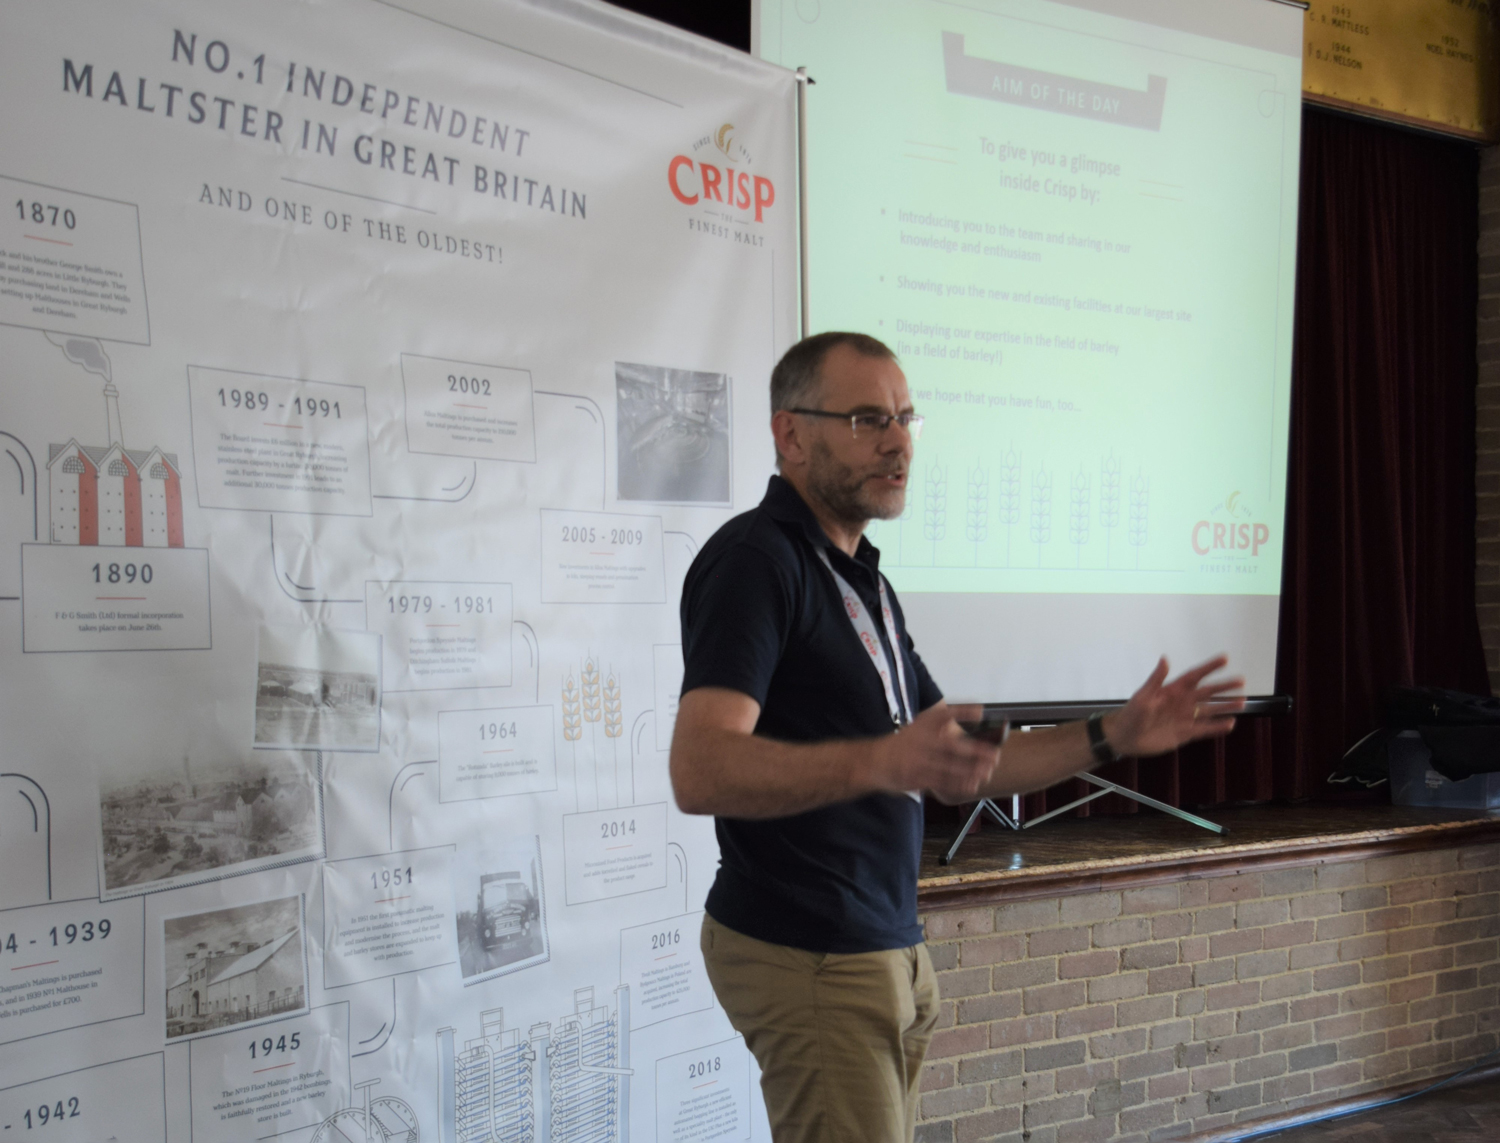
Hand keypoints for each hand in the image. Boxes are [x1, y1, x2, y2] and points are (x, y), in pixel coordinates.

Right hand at [874, 703, 999, 803]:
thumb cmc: (902, 744)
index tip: (981, 711)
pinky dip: (958, 784)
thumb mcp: (918, 726)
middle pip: (952, 745)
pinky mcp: (916, 777)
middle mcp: (920, 740)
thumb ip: (940, 723)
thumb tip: (973, 716)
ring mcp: (918, 760)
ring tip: (988, 771)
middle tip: (995, 754)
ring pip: (950, 766)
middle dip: (975, 750)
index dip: (962, 711)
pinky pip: (941, 782)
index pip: (943, 714)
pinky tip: (972, 784)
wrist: (873, 761)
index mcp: (921, 724)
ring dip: (971, 770)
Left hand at [1103, 655, 1244, 758]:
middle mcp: (1182, 702)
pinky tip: (1230, 724)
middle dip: (1224, 687)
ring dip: (1225, 706)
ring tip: (1242, 702)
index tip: (1225, 658)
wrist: (1125, 737)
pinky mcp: (1184, 733)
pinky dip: (1217, 727)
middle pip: (1207, 692)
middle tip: (1241, 681)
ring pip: (1210, 710)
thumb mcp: (1143, 695)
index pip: (1195, 676)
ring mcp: (1184, 718)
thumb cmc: (1131, 713)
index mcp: (1172, 690)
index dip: (1209, 667)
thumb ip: (1156, 679)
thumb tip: (1165, 658)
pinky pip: (1204, 729)